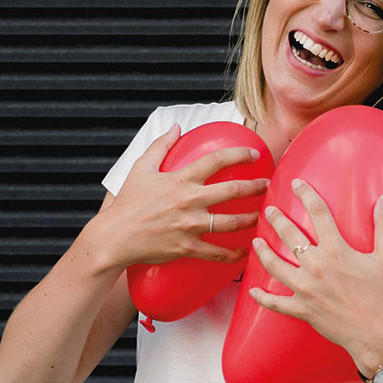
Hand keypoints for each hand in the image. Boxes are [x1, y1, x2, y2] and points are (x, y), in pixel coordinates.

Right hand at [94, 124, 268, 268]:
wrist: (113, 238)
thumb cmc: (127, 203)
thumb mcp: (140, 169)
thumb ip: (160, 146)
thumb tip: (176, 127)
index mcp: (180, 180)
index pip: (216, 160)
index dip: (239, 155)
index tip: (255, 155)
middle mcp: (189, 201)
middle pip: (232, 190)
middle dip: (255, 187)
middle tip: (269, 185)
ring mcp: (189, 225)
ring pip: (231, 222)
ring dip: (252, 219)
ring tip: (264, 215)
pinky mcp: (187, 247)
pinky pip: (217, 252)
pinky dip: (234, 254)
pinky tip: (246, 252)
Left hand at [249, 179, 382, 370]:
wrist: (377, 334)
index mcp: (336, 251)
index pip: (319, 214)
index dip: (307, 195)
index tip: (297, 184)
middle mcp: (316, 267)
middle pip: (290, 236)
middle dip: (277, 220)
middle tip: (269, 210)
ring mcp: (305, 289)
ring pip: (275, 266)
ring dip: (263, 252)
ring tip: (256, 242)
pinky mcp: (302, 310)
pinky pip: (276, 303)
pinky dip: (263, 298)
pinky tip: (253, 291)